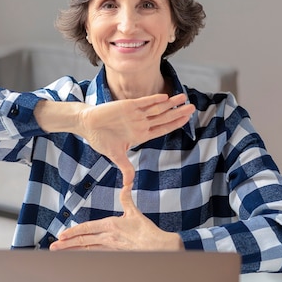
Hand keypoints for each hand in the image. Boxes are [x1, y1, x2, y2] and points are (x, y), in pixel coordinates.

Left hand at [49, 183, 183, 250]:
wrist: (158, 246)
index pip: (87, 228)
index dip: (72, 232)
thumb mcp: (134, 212)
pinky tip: (78, 257)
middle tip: (53, 246)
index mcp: (110, 225)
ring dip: (73, 251)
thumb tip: (126, 184)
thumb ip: (126, 199)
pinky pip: (96, 254)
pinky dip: (86, 255)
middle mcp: (108, 237)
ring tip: (60, 253)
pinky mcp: (115, 254)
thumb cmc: (147, 230)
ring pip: (87, 249)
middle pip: (83, 240)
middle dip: (66, 244)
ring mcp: (110, 247)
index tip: (61, 235)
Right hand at [78, 93, 193, 184]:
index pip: (162, 129)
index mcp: (141, 134)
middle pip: (164, 117)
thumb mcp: (115, 156)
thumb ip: (125, 168)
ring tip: (184, 97)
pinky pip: (143, 102)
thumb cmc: (101, 139)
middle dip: (178, 112)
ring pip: (157, 108)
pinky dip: (153, 100)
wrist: (88, 124)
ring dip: (170, 103)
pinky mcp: (127, 105)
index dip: (175, 124)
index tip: (187, 119)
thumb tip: (128, 185)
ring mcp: (135, 114)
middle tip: (193, 107)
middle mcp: (141, 123)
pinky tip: (165, 97)